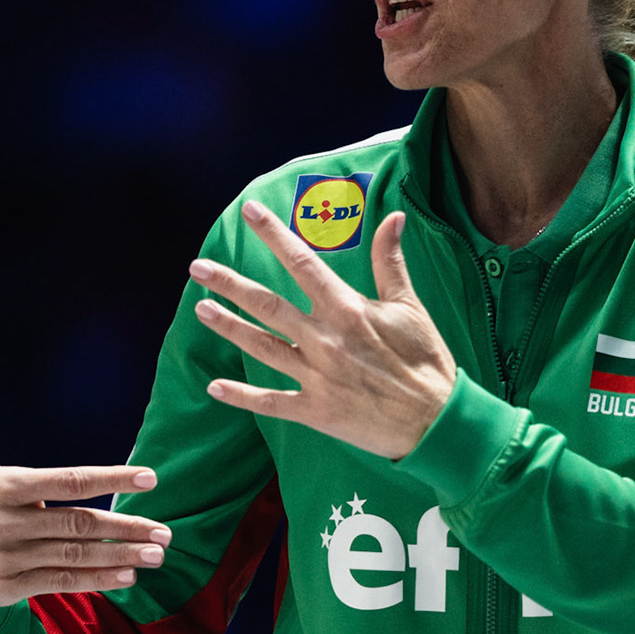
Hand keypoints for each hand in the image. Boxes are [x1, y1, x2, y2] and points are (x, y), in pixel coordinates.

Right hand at [0, 356, 171, 622]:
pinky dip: (95, 580)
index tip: (150, 476)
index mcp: (2, 486)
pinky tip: (126, 575)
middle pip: (80, 523)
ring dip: (121, 555)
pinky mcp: (7, 588)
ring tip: (157, 553)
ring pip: (75, 555)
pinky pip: (60, 582)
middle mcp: (8, 523)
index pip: (68, 480)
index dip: (112, 477)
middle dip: (127, 526)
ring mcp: (8, 558)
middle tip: (167, 530)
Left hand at [190, 201, 456, 459]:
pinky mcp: (315, 411)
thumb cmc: (426, 362)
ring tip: (201, 310)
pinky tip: (214, 386)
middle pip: (267, 305)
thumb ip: (391, 262)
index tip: (250, 212)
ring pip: (261, 347)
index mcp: (347, 310)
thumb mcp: (410, 307)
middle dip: (230, 284)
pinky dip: (241, 395)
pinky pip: (270, 402)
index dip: (274, 235)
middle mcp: (325, 340)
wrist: (436, 422)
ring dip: (229, 327)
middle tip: (198, 268)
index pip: (302, 263)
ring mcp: (316, 377)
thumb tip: (393, 217)